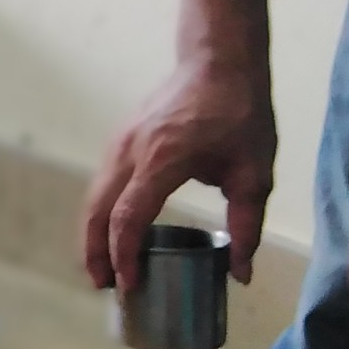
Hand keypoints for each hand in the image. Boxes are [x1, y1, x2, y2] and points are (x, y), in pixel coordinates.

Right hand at [84, 51, 276, 287]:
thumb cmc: (240, 115)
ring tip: (104, 266)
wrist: (218, 61)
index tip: (128, 285)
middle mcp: (130, 152)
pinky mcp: (121, 139)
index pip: (128, 217)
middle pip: (96, 210)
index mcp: (162, 161)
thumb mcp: (255, 174)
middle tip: (103, 286)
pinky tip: (113, 229)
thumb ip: (248, 225)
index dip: (123, 255)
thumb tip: (241, 275)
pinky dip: (101, 212)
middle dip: (94, 252)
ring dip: (93, 233)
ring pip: (93, 196)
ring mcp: (120, 143)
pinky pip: (102, 183)